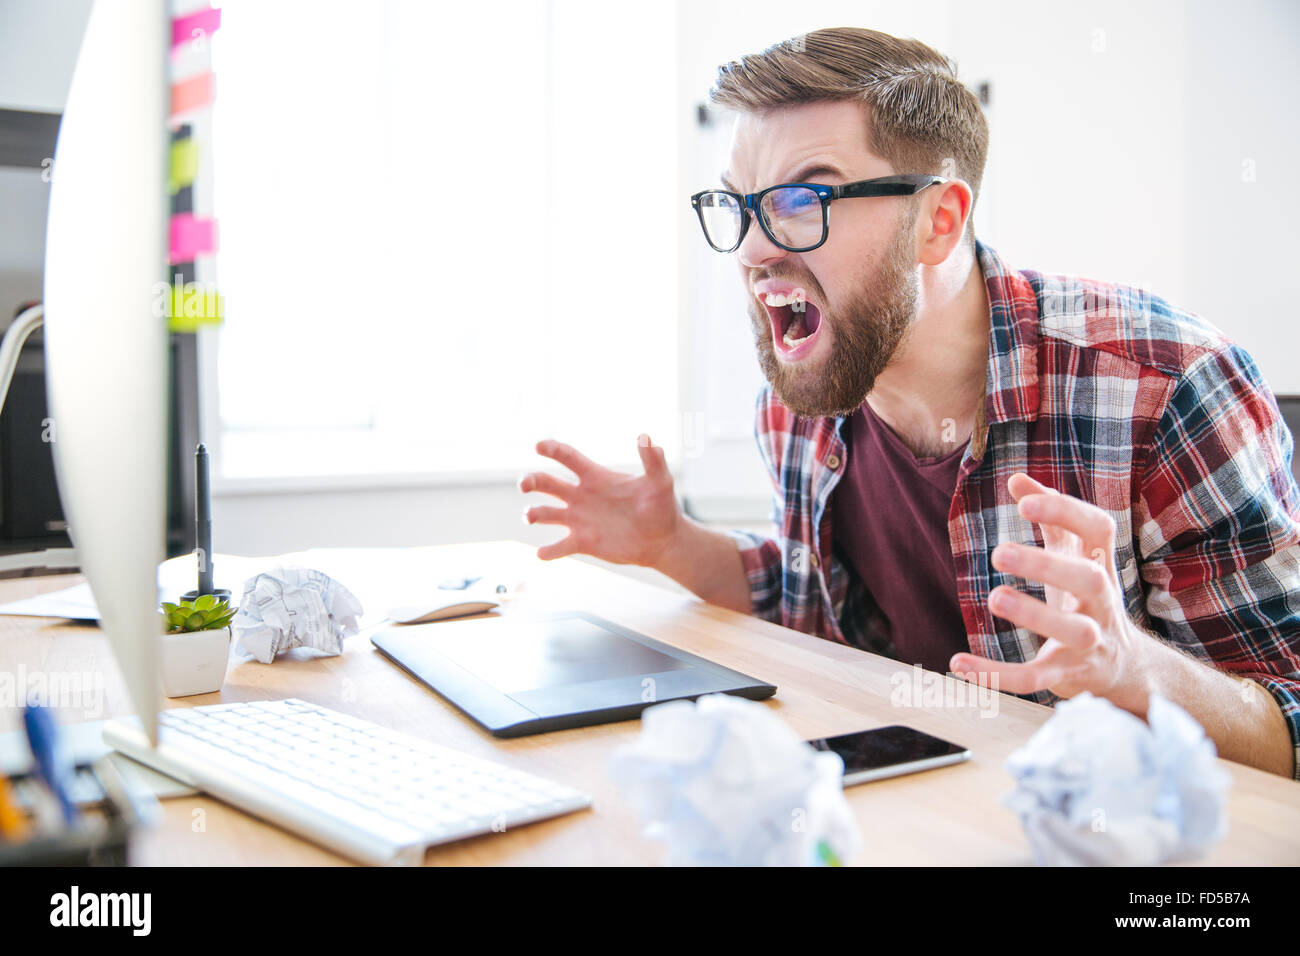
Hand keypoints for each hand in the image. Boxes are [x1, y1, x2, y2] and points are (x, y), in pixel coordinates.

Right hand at [519, 435, 682, 566]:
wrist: (662, 540)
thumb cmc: (661, 506)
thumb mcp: (660, 482)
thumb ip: (653, 460)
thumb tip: (646, 437)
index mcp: (595, 477)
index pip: (568, 458)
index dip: (552, 449)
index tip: (539, 446)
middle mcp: (581, 496)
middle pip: (546, 483)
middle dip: (531, 480)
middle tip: (524, 484)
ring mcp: (579, 520)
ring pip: (546, 513)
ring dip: (533, 514)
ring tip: (530, 516)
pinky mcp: (582, 542)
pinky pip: (559, 546)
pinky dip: (548, 550)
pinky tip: (542, 553)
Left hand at [949, 472, 1154, 714]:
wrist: (1123, 667)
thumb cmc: (1087, 599)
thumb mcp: (1074, 557)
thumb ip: (1050, 517)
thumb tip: (1017, 478)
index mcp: (1100, 564)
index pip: (1098, 530)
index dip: (1066, 512)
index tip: (1024, 502)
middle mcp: (1102, 602)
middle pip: (1088, 580)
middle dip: (1046, 565)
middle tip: (998, 553)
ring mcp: (1088, 641)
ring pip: (1073, 631)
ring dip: (1034, 615)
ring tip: (994, 597)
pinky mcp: (1068, 675)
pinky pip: (1035, 679)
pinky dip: (997, 675)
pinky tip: (958, 664)